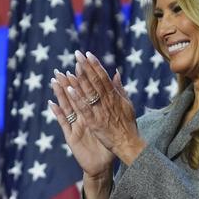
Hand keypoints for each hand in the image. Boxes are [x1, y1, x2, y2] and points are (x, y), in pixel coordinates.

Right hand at [48, 70, 115, 177]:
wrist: (101, 165)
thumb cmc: (106, 144)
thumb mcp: (110, 123)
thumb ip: (112, 106)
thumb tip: (116, 90)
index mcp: (91, 113)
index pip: (86, 93)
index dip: (82, 79)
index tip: (78, 65)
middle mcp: (81, 118)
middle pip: (73, 98)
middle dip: (66, 83)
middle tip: (59, 70)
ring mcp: (75, 126)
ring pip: (66, 107)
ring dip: (59, 94)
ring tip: (53, 81)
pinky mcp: (71, 137)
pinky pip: (64, 124)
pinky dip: (57, 114)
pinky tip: (51, 104)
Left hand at [67, 51, 145, 165]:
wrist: (129, 144)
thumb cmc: (128, 125)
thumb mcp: (127, 104)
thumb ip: (120, 88)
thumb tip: (115, 73)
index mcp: (115, 96)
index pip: (103, 77)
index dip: (95, 65)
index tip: (87, 54)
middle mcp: (107, 101)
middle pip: (95, 81)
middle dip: (85, 67)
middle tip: (77, 54)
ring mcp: (100, 111)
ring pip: (88, 92)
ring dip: (79, 80)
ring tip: (70, 68)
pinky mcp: (94, 123)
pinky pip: (84, 109)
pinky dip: (77, 99)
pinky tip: (69, 90)